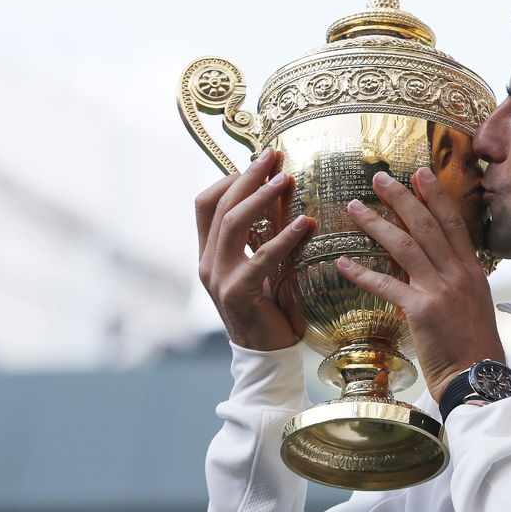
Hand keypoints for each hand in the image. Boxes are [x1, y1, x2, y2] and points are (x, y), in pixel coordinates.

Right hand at [195, 147, 313, 350]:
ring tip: (287, 179)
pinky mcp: (238, 294)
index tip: (262, 160)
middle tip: (275, 155)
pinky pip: (260, 258)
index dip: (230, 177)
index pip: (207, 203)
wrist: (267, 355)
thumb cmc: (272, 308)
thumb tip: (286, 197)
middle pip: (221, 206)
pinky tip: (304, 223)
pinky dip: (283, 238)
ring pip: (233, 224)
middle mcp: (208, 262)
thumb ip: (265, 237)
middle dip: (249, 176)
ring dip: (261, 197)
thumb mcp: (265, 266)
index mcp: (210, 253)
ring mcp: (219, 278)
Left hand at [337, 168, 504, 401]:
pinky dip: (362, 273)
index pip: (452, 223)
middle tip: (379, 178)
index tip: (420, 173)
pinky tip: (343, 263)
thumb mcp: (474, 303)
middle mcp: (457, 274)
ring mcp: (439, 291)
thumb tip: (438, 263)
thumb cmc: (474, 344)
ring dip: (376, 224)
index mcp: (471, 270)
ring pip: (404, 247)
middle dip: (402, 198)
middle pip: (426, 226)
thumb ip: (457, 279)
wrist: (477, 376)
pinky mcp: (420, 311)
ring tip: (354, 207)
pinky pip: (386, 285)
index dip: (435, 196)